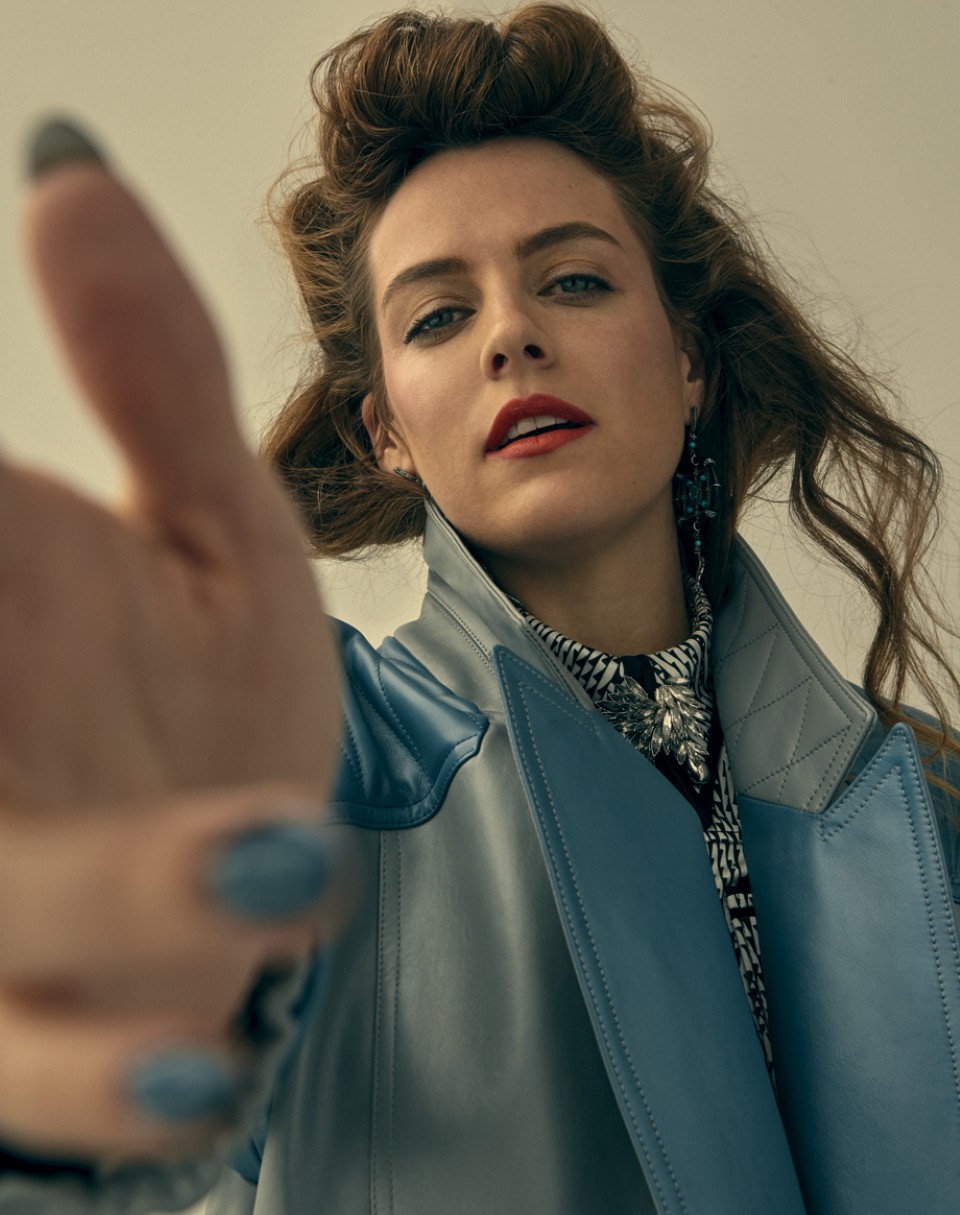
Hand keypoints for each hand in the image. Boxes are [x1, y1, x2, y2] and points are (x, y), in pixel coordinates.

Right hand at [0, 124, 346, 1159]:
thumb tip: (69, 171)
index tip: (38, 538)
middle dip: (56, 778)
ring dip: (96, 919)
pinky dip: (85, 1080)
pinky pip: (23, 1067)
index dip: (1, 541)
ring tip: (271, 861)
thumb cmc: (215, 704)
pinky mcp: (22, 1028)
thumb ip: (149, 369)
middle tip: (247, 805)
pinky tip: (190, 1080)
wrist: (253, 865)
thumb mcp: (210, 532)